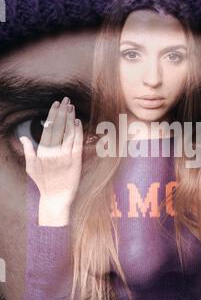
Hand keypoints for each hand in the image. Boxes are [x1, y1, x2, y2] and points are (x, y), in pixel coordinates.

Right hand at [20, 97, 82, 224]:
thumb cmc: (43, 184)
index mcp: (43, 152)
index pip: (48, 128)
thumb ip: (28, 151)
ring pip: (68, 133)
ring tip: (71, 107)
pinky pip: (77, 143)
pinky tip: (77, 122)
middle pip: (59, 128)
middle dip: (62, 112)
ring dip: (70, 118)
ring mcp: (65, 157)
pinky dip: (77, 132)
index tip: (55, 104)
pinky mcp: (76, 162)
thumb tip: (24, 137)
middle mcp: (54, 152)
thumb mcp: (31, 167)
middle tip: (65, 100)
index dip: (52, 115)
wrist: (56, 199)